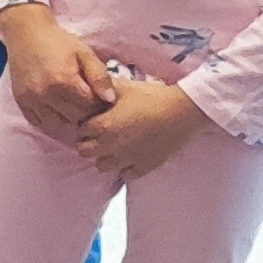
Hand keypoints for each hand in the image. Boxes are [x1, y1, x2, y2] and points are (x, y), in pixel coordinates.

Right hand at [0, 6, 115, 135]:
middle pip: (74, 118)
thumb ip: (99, 76)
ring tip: (75, 112)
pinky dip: (52, 124)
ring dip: (69, 123)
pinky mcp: (21, 103)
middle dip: (86, 115)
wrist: (26, 33)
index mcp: (63, 81)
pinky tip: (60, 115)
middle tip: (90, 106)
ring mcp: (31, 100)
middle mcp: (45, 94)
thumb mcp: (84, 53)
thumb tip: (110, 99)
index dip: (99, 105)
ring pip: (57, 126)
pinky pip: (39, 123)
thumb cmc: (58, 41)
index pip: (89, 106)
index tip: (101, 99)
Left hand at [71, 78, 209, 178]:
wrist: (182, 111)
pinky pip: (125, 175)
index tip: (93, 119)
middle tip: (100, 134)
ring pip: (102, 166)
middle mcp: (111, 146)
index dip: (85, 124)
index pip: (80, 130)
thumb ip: (103, 89)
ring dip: (104, 156)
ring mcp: (127, 159)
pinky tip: (130, 155)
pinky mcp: (144, 167)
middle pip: (85, 151)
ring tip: (114, 146)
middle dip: (88, 142)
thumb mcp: (124, 87)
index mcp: (104, 126)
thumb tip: (91, 90)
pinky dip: (124, 167)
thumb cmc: (152, 97)